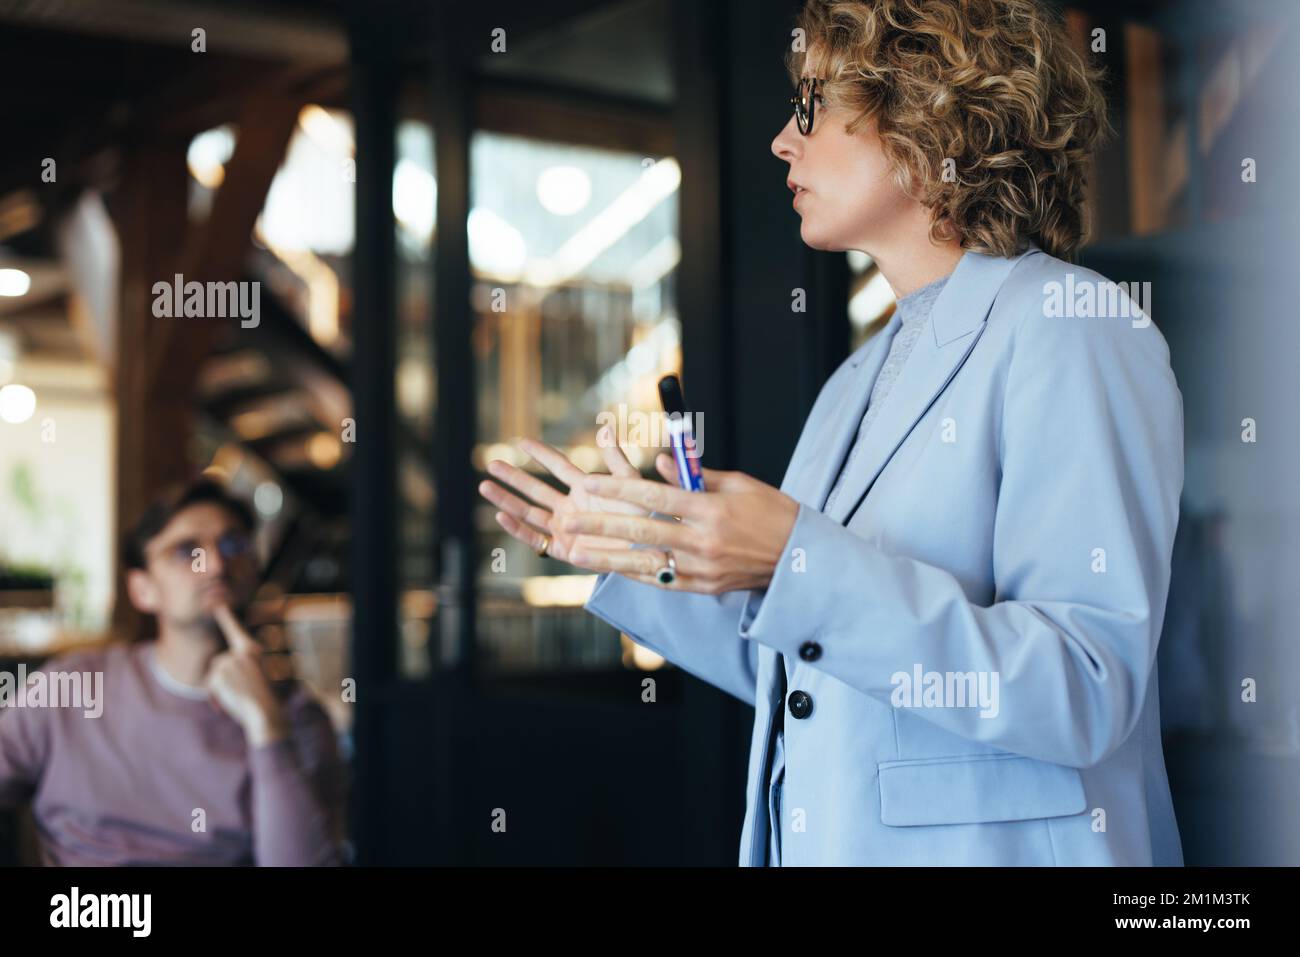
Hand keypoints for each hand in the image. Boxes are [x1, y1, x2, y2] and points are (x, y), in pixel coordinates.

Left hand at [207, 604, 287, 747]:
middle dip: (222, 679)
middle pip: (218, 662)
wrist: (266, 713)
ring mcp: (229, 661)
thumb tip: (222, 666)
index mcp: (252, 650)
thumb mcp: (256, 677)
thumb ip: (240, 667)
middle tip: (241, 692)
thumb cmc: (265, 699)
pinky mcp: (219, 673)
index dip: (224, 616)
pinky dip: (217, 696)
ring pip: (214, 674)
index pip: (233, 629)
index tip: (217, 603)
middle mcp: (240, 652)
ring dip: (221, 688)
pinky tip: (231, 701)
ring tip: (240, 697)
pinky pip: (211, 686)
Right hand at [478, 429, 668, 570]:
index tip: (521, 441)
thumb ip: (616, 459)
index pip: (558, 466)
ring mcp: (565, 529)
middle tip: (492, 463)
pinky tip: (501, 515)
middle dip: (513, 477)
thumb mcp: (631, 484)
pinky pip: (536, 539)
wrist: (652, 550)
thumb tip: (606, 427)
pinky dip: (517, 528)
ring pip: (529, 512)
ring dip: (506, 500)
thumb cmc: (647, 516)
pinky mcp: (564, 550)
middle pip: (536, 488)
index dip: (540, 454)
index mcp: (586, 488)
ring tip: (484, 486)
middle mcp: (571, 507)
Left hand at [557, 463, 800, 594]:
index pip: (656, 495)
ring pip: (645, 561)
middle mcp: (704, 540)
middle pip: (643, 530)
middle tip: (569, 520)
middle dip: (602, 525)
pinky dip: (634, 574)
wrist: (801, 559)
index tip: (591, 482)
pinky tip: (609, 568)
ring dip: (606, 557)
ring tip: (575, 551)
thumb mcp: (739, 484)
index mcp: (712, 509)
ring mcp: (702, 567)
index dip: (620, 488)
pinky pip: (662, 579)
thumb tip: (664, 464)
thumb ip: (697, 476)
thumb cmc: (772, 513)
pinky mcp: (704, 586)